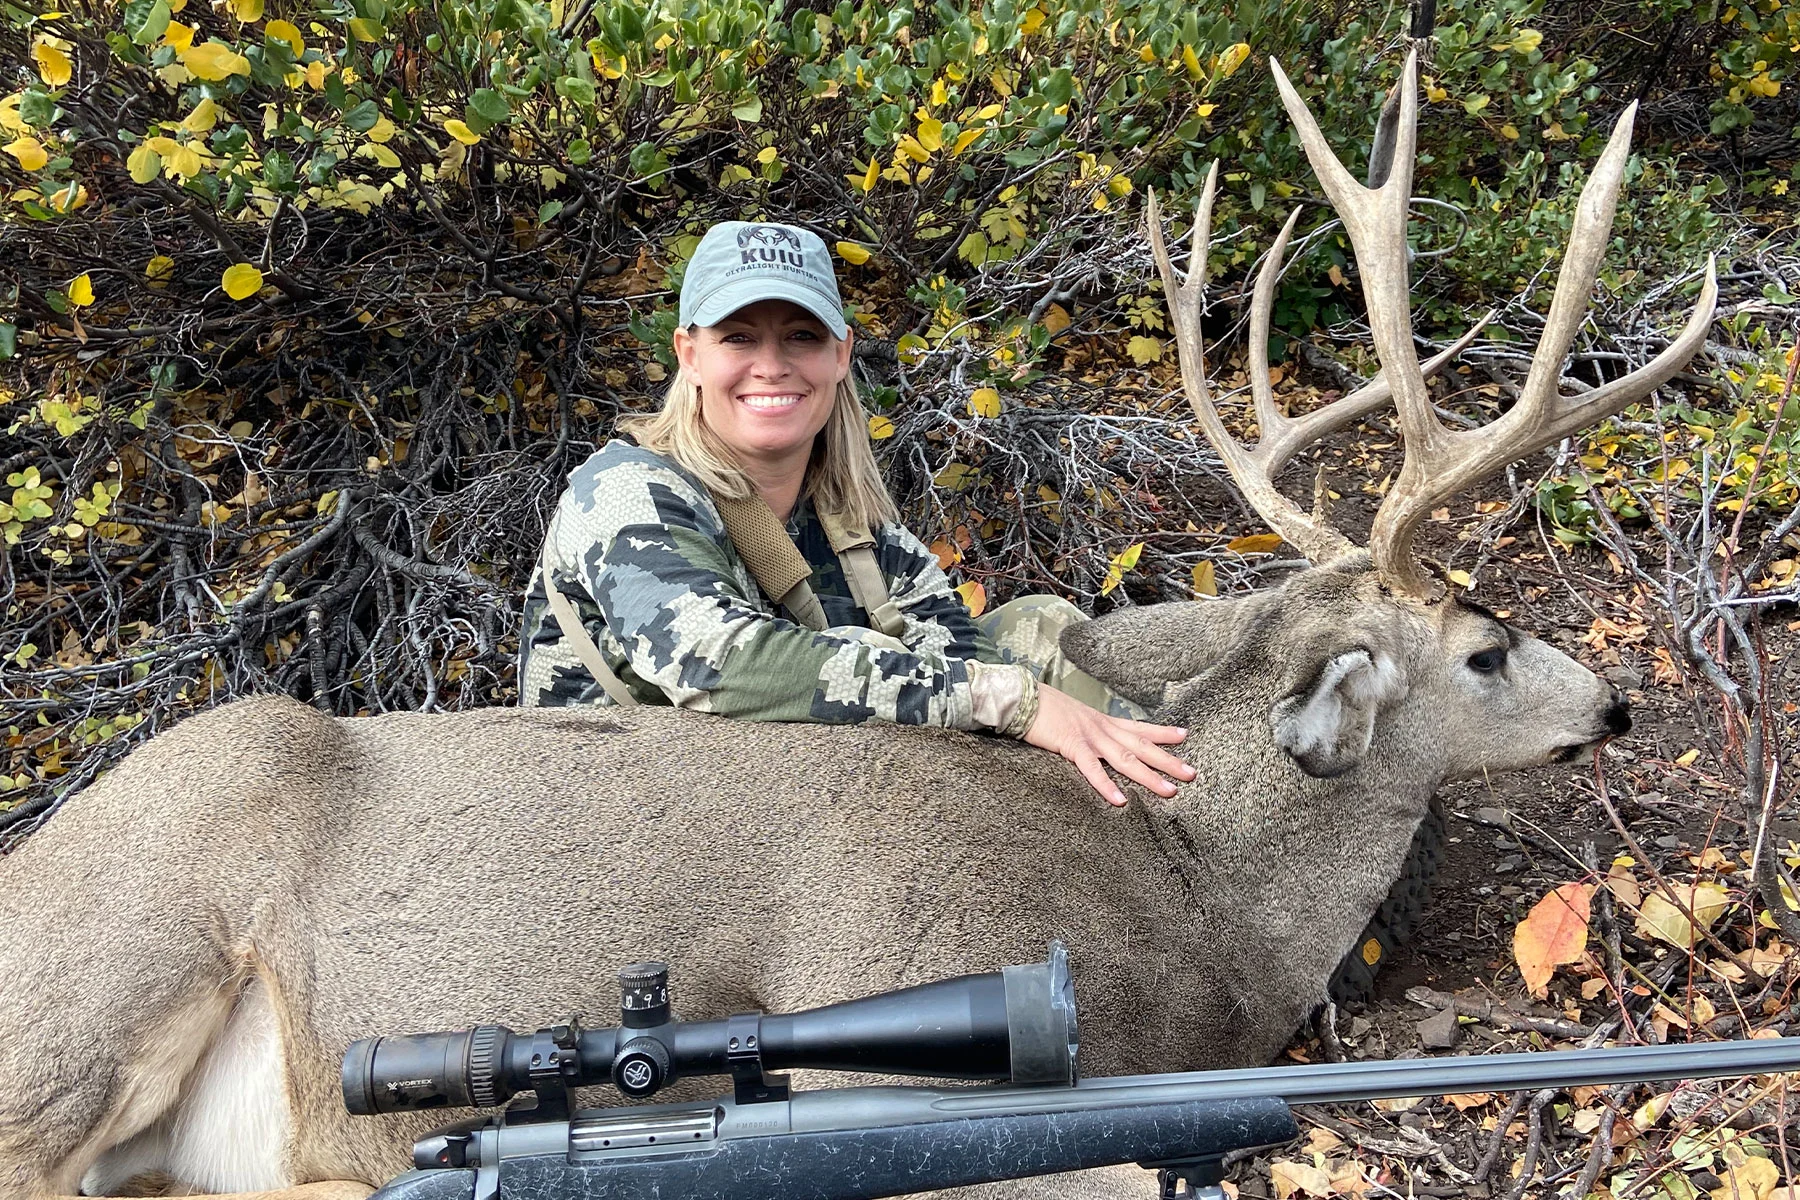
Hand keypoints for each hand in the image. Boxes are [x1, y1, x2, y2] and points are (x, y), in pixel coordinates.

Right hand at [1022, 685, 1193, 806]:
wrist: (1023, 697)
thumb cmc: (1045, 709)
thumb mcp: (1074, 718)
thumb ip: (1089, 730)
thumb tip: (1096, 741)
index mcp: (1104, 722)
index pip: (1140, 727)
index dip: (1163, 732)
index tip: (1185, 735)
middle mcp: (1103, 728)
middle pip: (1142, 746)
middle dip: (1168, 760)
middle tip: (1192, 773)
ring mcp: (1090, 737)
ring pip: (1126, 759)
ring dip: (1149, 776)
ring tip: (1170, 791)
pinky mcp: (1072, 745)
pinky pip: (1092, 769)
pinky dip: (1106, 785)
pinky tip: (1119, 800)